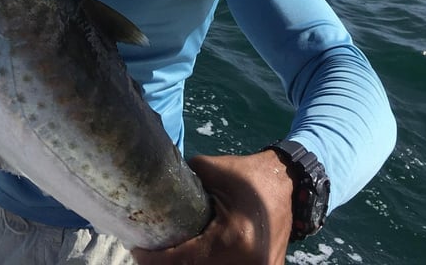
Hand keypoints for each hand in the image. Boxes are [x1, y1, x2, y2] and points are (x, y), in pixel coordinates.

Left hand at [132, 151, 292, 264]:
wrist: (287, 183)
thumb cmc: (248, 175)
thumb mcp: (212, 170)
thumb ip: (184, 180)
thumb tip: (156, 187)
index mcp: (233, 238)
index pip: (184, 260)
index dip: (155, 260)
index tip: (138, 250)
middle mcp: (247, 263)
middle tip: (149, 255)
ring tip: (167, 256)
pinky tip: (192, 257)